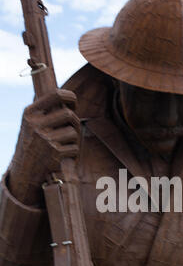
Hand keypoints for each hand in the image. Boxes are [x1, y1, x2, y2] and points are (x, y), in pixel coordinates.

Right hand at [8, 89, 79, 204]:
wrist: (25, 171)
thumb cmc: (33, 144)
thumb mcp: (32, 123)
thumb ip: (47, 111)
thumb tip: (69, 99)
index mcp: (30, 114)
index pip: (56, 94)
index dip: (70, 97)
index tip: (74, 103)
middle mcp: (35, 125)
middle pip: (68, 114)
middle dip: (75, 121)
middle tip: (73, 128)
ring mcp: (45, 139)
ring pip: (73, 132)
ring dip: (73, 139)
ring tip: (64, 145)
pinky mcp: (55, 153)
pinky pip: (74, 148)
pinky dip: (73, 153)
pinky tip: (63, 156)